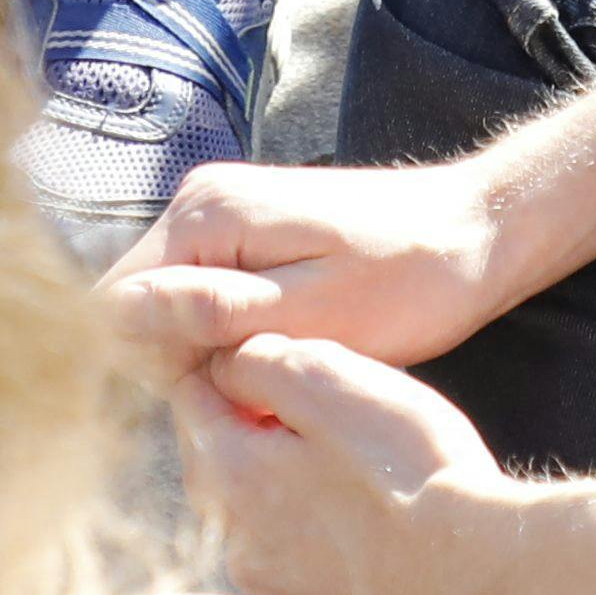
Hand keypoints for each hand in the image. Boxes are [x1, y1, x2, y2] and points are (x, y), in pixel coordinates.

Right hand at [105, 150, 530, 374]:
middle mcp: (199, 201)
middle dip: (184, 361)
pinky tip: (283, 355)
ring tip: (278, 376)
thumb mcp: (313, 314)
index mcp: (205, 216)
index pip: (117, 303)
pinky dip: (234, 336)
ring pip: (174, 306)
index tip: (223, 393)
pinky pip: (208, 294)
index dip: (154, 364)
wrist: (478, 232)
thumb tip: (118, 315)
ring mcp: (222, 211)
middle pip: (140, 304)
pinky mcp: (247, 230)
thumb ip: (213, 313)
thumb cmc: (410, 281)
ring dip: (212, 353)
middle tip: (260, 393)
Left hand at [171, 332, 536, 594]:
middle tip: (332, 406)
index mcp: (224, 477)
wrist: (481, 579)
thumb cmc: (409, 472)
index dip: (237, 363)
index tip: (286, 356)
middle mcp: (230, 542)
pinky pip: (295, 545)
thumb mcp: (332, 380)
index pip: (193, 395)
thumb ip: (262, 360)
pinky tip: (369, 509)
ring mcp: (270, 586)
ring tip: (356, 457)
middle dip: (261, 419)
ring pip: (258, 500)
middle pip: (221, 451)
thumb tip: (230, 364)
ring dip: (289, 471)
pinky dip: (318, 519)